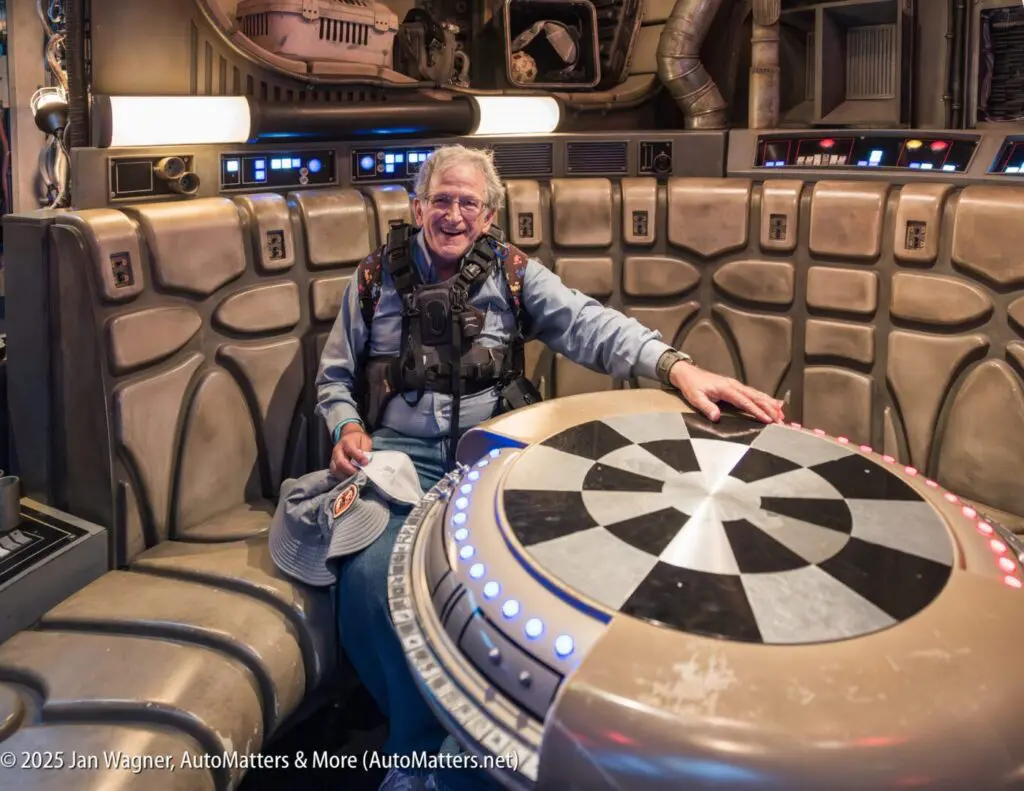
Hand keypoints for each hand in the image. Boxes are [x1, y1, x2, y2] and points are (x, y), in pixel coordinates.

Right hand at [330, 423, 372, 477]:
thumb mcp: (365, 441)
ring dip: (346, 476)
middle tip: (360, 474)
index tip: (366, 463)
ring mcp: (333, 458)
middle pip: (340, 462)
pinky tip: (351, 478)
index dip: (358, 457)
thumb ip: (365, 451)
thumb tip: (365, 462)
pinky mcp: (333, 464)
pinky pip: (335, 473)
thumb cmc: (359, 440)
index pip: (350, 450)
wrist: (350, 437)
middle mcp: (337, 450)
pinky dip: (343, 477)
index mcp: (346, 441)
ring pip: (336, 469)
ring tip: (356, 477)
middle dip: (351, 470)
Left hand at [669, 362, 784, 423]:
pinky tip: (773, 403)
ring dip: (770, 404)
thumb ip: (706, 407)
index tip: (767, 419)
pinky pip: (753, 393)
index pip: (745, 401)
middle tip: (780, 420)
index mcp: (726, 388)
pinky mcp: (735, 387)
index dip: (757, 411)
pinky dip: (765, 398)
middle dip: (770, 409)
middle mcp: (734, 385)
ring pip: (757, 394)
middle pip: (756, 397)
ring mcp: (736, 385)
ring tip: (781, 414)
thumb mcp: (695, 397)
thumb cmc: (691, 385)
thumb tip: (716, 417)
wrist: (687, 373)